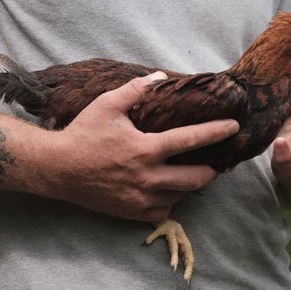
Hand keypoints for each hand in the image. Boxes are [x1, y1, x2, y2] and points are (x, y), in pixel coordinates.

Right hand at [42, 72, 239, 221]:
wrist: (58, 169)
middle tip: (215, 161)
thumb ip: (135, 89)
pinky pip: (163, 211)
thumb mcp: (106, 105)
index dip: (216, 132)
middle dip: (212, 169)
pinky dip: (169, 200)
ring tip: (190, 172)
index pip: (190, 139)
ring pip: (180, 195)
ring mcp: (140, 199)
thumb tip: (160, 77)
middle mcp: (147, 177)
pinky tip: (166, 189)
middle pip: (196, 178)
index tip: (233, 127)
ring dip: (189, 185)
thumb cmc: (82, 134)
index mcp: (145, 149)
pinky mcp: (131, 213)